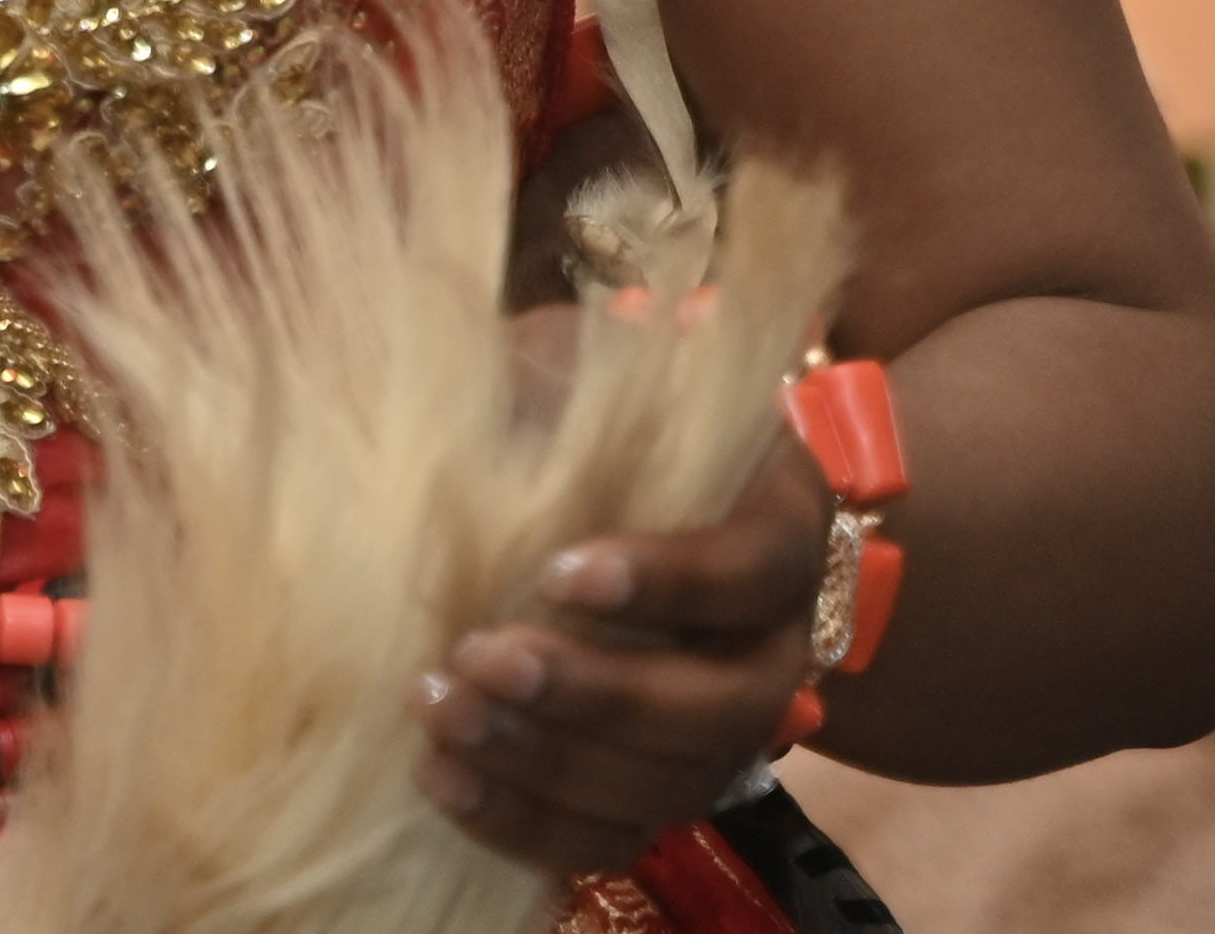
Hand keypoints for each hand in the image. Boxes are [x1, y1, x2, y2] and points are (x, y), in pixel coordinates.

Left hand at [413, 418, 824, 876]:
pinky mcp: (659, 788)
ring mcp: (723, 735)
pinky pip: (614, 839)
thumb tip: (459, 438)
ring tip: (440, 715)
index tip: (557, 570)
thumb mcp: (573, 375)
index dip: (666, 581)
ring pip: (668, 788)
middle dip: (595, 695)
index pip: (749, 570)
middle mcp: (773, 649)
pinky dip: (529, 826)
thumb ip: (544, 396)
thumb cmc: (586, 413)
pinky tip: (444, 782)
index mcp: (774, 529)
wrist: (600, 488)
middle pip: (718, 708)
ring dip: (548, 766)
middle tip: (475, 654)